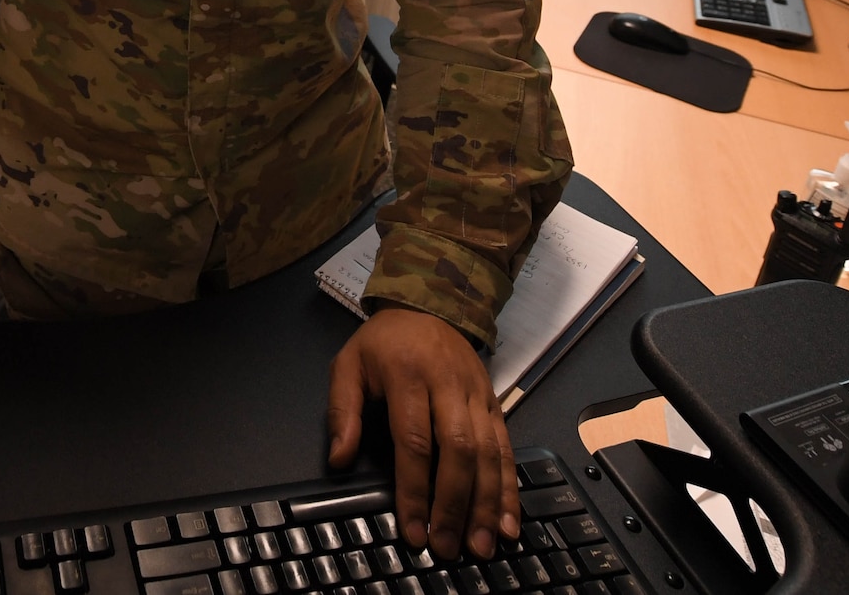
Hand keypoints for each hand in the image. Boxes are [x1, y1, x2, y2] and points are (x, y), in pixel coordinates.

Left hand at [326, 306, 517, 561]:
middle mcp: (449, 386)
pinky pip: (506, 448)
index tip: (413, 531)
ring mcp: (478, 395)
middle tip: (448, 547)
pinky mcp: (496, 402)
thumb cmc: (384, 343)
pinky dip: (510, 487)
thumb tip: (338, 461)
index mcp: (408, 376)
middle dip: (455, 504)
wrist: (431, 302)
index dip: (415, 490)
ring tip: (481, 545)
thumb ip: (342, 411)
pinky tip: (507, 522)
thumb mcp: (349, 364)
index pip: (414, 441)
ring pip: (489, 453)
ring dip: (487, 503)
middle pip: (458, 451)